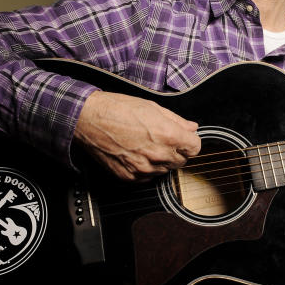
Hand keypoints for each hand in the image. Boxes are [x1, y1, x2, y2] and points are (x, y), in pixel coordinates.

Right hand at [73, 91, 200, 181]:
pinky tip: (137, 154)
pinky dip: (146, 169)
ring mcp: (143, 168)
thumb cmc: (116, 109)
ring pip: (165, 170)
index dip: (191, 141)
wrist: (88, 119)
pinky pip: (147, 177)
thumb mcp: (152, 107)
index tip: (185, 138)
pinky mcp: (129, 176)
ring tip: (146, 145)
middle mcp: (157, 154)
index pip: (195, 147)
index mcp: (167, 135)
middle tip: (162, 139)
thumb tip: (191, 127)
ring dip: (161, 160)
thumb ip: (177, 120)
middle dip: (177, 151)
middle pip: (182, 161)